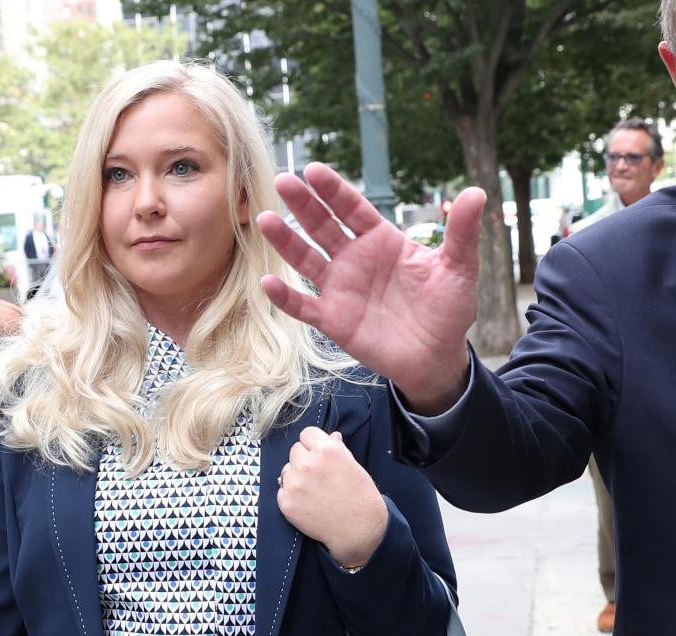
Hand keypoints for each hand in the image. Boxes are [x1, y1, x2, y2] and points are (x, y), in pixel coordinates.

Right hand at [259, 162, 483, 414]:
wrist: (438, 356)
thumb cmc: (448, 308)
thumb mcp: (459, 267)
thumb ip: (462, 232)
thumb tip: (478, 192)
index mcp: (381, 240)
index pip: (352, 208)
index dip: (333, 190)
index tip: (313, 170)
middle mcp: (354, 259)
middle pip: (322, 226)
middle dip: (303, 205)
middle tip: (282, 181)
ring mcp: (340, 289)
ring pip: (306, 260)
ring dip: (285, 242)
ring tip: (265, 219)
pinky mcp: (333, 320)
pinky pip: (304, 306)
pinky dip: (285, 297)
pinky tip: (268, 282)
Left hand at [277, 427, 388, 567]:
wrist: (358, 529)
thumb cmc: (360, 496)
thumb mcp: (353, 466)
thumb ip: (338, 448)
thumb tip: (331, 435)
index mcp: (327, 450)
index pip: (307, 433)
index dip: (313, 444)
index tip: (318, 454)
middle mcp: (308, 464)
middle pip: (294, 450)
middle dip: (304, 459)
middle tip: (318, 475)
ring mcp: (295, 484)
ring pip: (286, 470)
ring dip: (296, 476)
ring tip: (314, 490)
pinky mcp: (286, 502)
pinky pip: (282, 490)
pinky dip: (291, 495)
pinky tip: (307, 503)